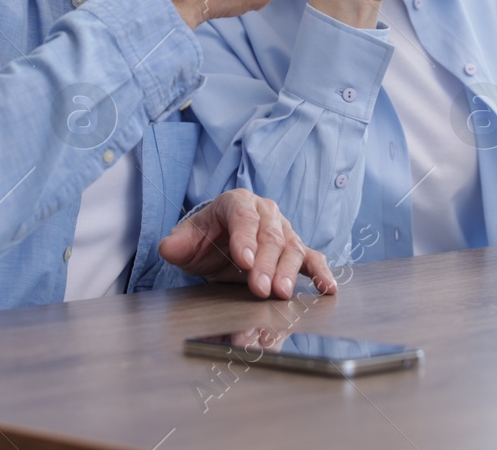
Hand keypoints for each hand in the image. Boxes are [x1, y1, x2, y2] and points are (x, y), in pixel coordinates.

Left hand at [157, 188, 338, 299]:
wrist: (220, 245)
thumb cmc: (205, 239)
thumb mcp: (186, 240)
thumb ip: (177, 243)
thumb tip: (169, 248)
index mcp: (237, 202)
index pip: (243, 216)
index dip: (244, 238)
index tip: (243, 260)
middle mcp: (265, 212)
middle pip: (270, 235)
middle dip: (266, 262)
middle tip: (261, 287)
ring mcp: (284, 231)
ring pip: (291, 248)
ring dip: (288, 272)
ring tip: (281, 294)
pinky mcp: (296, 250)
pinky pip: (312, 259)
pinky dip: (321, 273)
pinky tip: (328, 288)